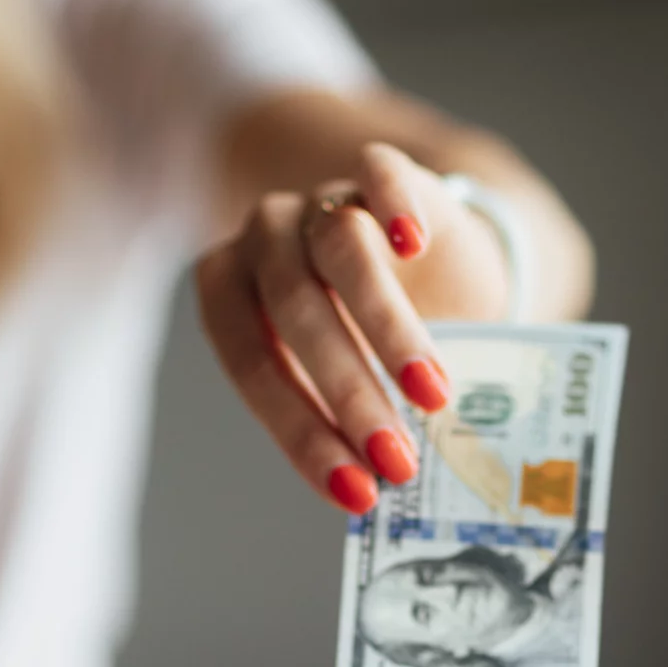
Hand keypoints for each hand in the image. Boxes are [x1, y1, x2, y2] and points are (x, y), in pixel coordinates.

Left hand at [195, 142, 510, 514]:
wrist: (435, 260)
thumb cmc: (371, 336)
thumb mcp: (347, 378)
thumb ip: (347, 420)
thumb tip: (374, 496)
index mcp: (233, 296)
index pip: (251, 365)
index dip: (301, 432)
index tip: (355, 491)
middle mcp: (264, 241)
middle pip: (294, 310)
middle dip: (347, 394)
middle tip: (397, 460)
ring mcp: (320, 198)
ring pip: (342, 251)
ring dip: (386, 328)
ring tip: (433, 396)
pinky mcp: (380, 170)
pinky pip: (381, 174)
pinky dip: (393, 204)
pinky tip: (414, 246)